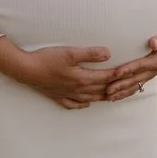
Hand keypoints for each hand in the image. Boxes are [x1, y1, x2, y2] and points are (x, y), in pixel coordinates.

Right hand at [0, 42, 117, 109]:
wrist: (26, 70)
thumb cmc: (47, 59)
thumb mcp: (70, 53)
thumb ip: (90, 53)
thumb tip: (109, 53)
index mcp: (82, 78)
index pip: (106, 77)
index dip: (119, 75)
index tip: (131, 73)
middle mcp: (78, 89)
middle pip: (101, 90)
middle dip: (115, 88)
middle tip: (127, 87)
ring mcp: (68, 94)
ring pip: (90, 98)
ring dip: (102, 97)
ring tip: (112, 96)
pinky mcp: (58, 96)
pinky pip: (74, 104)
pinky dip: (82, 104)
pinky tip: (86, 103)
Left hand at [100, 24, 156, 101]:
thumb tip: (153, 43)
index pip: (140, 66)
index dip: (128, 69)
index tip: (116, 73)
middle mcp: (153, 70)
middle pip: (135, 79)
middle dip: (121, 85)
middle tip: (107, 90)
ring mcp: (150, 74)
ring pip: (135, 86)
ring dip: (121, 92)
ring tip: (108, 98)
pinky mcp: (147, 75)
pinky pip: (136, 86)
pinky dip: (125, 92)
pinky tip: (115, 97)